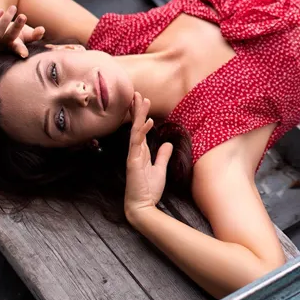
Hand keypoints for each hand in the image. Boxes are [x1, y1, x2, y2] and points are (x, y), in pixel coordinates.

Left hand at [0, 5, 44, 56]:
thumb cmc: (14, 33)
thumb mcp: (25, 34)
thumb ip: (35, 34)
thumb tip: (42, 30)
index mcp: (13, 46)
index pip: (18, 49)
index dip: (21, 51)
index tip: (25, 54)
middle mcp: (1, 45)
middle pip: (9, 37)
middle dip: (16, 27)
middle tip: (23, 16)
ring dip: (5, 19)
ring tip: (13, 7)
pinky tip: (0, 11)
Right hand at [125, 92, 172, 218]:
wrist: (142, 206)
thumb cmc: (148, 190)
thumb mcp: (159, 169)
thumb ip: (162, 156)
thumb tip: (167, 144)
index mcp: (140, 152)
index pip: (139, 129)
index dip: (140, 115)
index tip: (142, 101)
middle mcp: (134, 152)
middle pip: (134, 126)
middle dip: (136, 110)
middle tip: (138, 93)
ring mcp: (133, 156)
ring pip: (134, 131)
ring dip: (139, 115)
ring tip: (143, 100)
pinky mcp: (133, 162)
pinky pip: (137, 144)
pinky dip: (142, 131)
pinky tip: (148, 121)